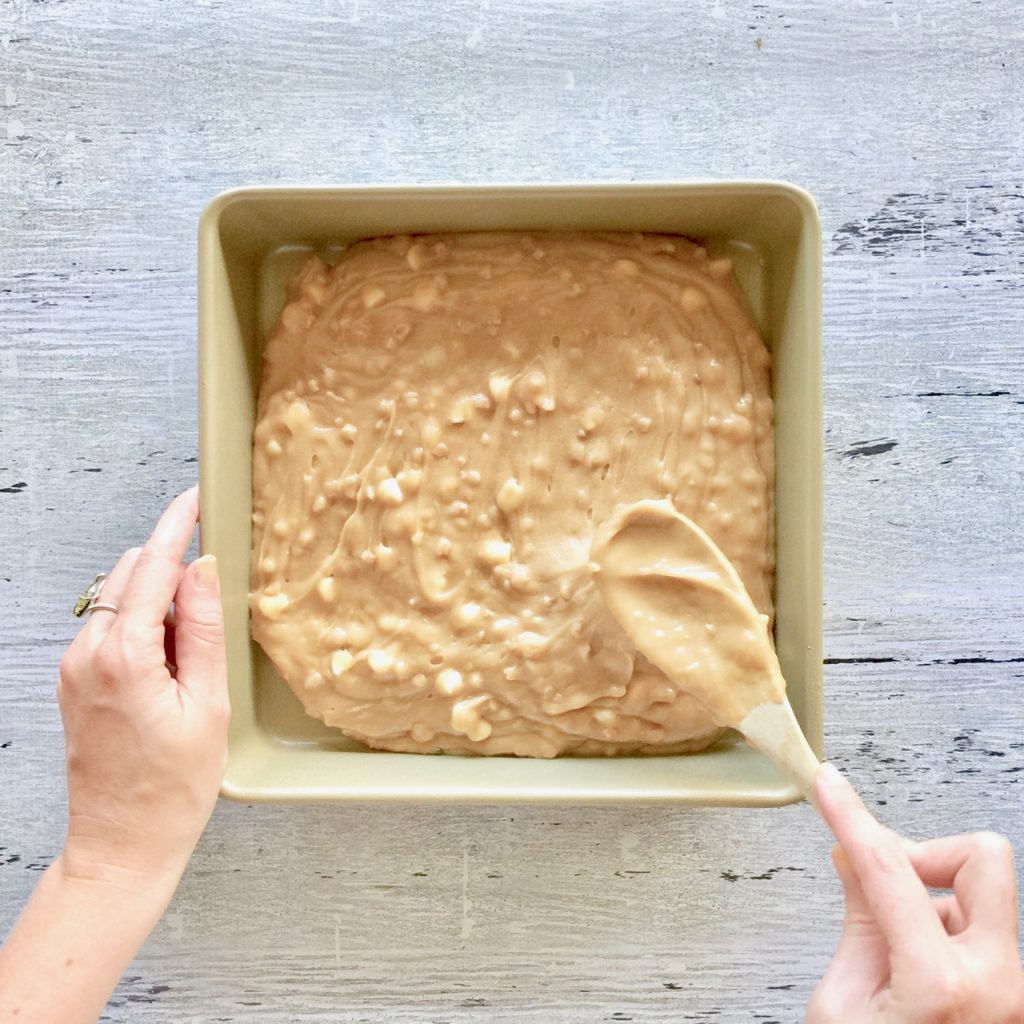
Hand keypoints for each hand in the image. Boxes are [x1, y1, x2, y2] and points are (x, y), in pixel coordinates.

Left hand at [57, 486, 229, 892]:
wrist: (122, 847)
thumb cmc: (171, 789)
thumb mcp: (208, 705)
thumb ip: (203, 629)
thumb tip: (202, 570)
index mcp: (124, 656)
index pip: (152, 567)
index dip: (176, 526)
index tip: (194, 498)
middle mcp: (88, 655)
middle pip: (131, 577)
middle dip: (173, 575)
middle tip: (215, 610)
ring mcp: (76, 670)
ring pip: (121, 603)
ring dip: (160, 608)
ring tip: (195, 664)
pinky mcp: (76, 685)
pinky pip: (111, 633)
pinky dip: (144, 632)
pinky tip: (173, 674)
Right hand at [808, 763, 1023, 1022]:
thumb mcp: (841, 1006)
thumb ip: (857, 923)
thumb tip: (851, 857)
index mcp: (941, 984)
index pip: (887, 866)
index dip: (850, 816)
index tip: (830, 787)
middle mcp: (1000, 983)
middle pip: (982, 857)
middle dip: (928, 853)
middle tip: (885, 880)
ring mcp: (1018, 992)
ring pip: (982, 896)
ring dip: (934, 901)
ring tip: (895, 952)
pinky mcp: (1018, 997)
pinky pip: (986, 932)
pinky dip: (946, 930)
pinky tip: (914, 969)